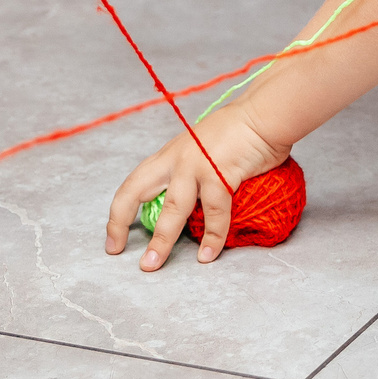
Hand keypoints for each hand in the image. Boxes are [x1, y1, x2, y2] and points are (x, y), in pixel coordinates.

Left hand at [104, 109, 285, 271]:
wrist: (263, 115)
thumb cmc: (239, 132)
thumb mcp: (202, 149)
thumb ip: (190, 172)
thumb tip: (189, 206)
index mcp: (169, 155)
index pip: (133, 183)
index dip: (119, 211)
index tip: (114, 237)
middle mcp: (175, 159)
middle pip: (136, 190)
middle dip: (120, 221)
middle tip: (115, 249)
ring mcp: (196, 165)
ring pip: (172, 209)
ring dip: (161, 240)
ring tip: (153, 263)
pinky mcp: (219, 173)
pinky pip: (214, 212)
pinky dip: (212, 236)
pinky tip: (209, 254)